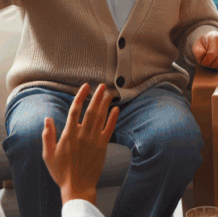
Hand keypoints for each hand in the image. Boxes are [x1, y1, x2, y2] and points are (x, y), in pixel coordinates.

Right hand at [42, 83, 118, 204]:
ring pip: (101, 117)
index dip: (81, 96)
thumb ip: (48, 135)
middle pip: (91, 110)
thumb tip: (47, 119)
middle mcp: (82, 134)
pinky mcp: (103, 146)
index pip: (75, 110)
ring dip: (105, 104)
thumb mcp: (48, 154)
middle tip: (102, 85)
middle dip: (97, 96)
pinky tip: (116, 109)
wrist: (77, 186)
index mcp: (68, 134)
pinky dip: (113, 118)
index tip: (86, 86)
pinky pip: (109, 129)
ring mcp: (94, 140)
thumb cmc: (61, 171)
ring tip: (109, 93)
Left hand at [192, 31, 217, 68]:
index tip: (202, 62)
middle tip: (206, 64)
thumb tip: (204, 55)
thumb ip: (198, 51)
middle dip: (211, 65)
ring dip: (216, 66)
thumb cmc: (203, 44)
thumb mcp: (197, 46)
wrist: (211, 39)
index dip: (206, 61)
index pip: (212, 54)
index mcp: (215, 38)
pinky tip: (216, 63)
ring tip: (211, 63)